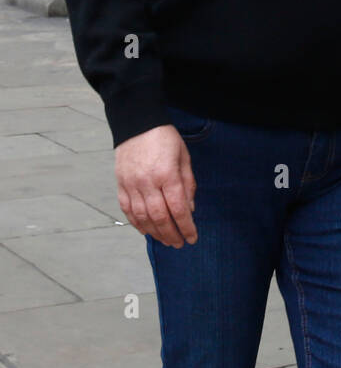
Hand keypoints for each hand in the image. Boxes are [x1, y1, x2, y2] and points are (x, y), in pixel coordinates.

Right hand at [115, 125, 197, 247]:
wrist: (137, 123)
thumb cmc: (164, 138)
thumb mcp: (183, 156)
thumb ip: (187, 183)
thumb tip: (190, 209)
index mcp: (166, 174)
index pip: (178, 208)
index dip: (186, 226)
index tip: (192, 238)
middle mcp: (147, 182)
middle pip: (160, 217)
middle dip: (171, 234)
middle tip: (179, 244)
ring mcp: (131, 185)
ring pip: (142, 217)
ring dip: (155, 233)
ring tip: (165, 240)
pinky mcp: (120, 184)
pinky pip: (128, 210)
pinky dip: (137, 223)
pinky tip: (146, 230)